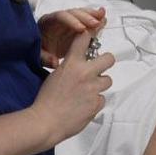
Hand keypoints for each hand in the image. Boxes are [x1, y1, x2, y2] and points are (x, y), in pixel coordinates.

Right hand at [31, 30, 114, 144]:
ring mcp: (93, 88)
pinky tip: (83, 105)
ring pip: (108, 80)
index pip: (85, 39)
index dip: (90, 34)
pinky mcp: (97, 103)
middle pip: (109, 58)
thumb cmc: (46, 99)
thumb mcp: (55, 75)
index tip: (92, 33)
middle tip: (98, 68)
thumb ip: (70, 67)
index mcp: (72, 63)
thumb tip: (79, 65)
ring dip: (99, 84)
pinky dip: (95, 102)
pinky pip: (102, 99)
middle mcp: (85, 73)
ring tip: (87, 92)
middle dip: (105, 62)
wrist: (46, 121)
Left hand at [38, 7, 105, 67]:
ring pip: (81, 14)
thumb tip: (54, 62)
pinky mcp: (77, 26)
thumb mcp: (38, 55)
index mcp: (47, 22)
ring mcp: (69, 21)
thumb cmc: (39, 50)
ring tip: (103, 17)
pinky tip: (103, 18)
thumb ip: (45, 58)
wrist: (41, 50)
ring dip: (92, 15)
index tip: (81, 28)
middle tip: (96, 24)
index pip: (60, 17)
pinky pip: (87, 21)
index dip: (71, 21)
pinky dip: (95, 19)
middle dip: (85, 17)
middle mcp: (59, 18)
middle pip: (73, 13)